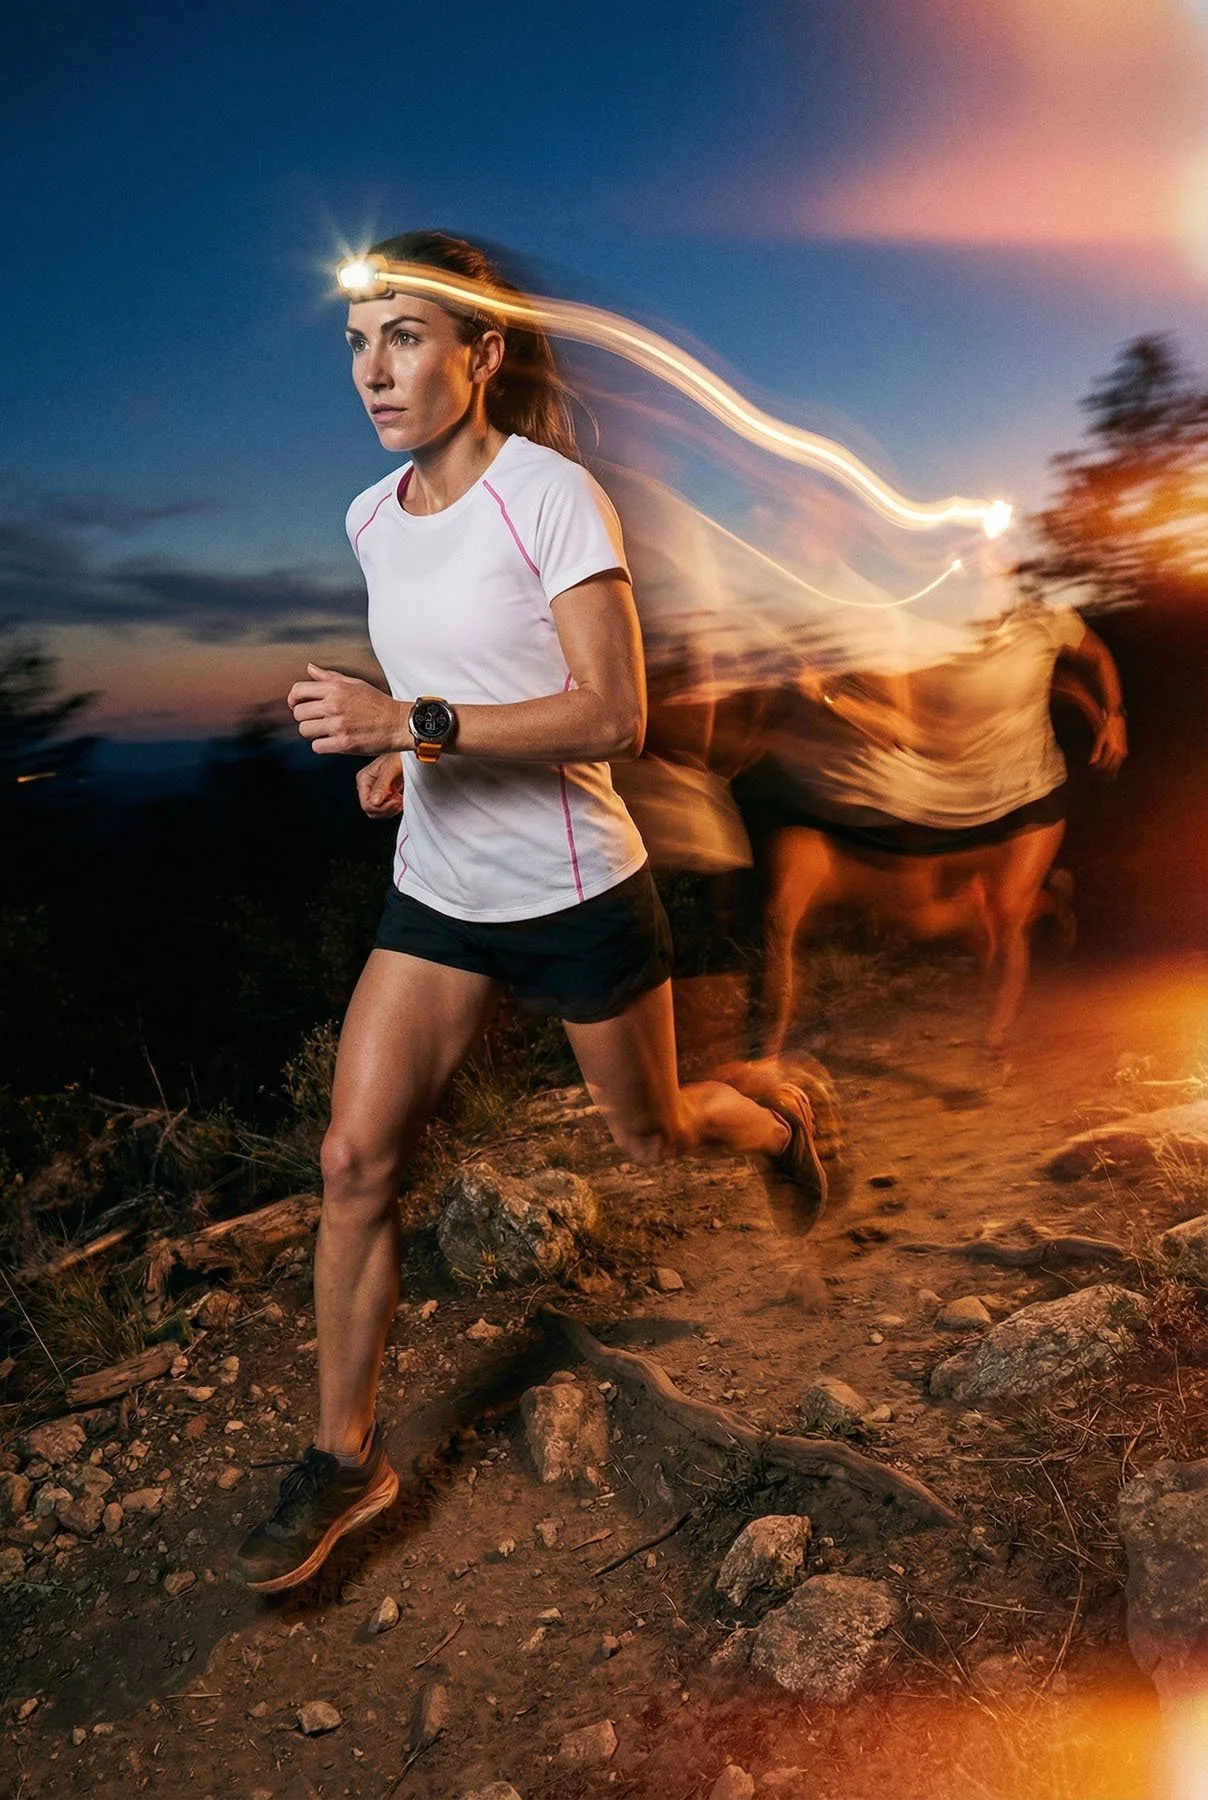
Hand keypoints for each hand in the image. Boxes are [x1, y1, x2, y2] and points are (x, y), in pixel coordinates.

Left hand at [287, 663, 406, 755]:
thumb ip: (330, 677)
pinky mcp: (343, 743)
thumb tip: (310, 668)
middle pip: (298, 713)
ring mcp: (338, 725)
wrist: (398, 723)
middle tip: (317, 721)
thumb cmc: (378, 703)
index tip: (296, 705)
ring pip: (305, 730)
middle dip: (305, 718)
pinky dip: (322, 746)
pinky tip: (333, 741)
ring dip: (313, 733)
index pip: (298, 690)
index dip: (293, 699)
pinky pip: (317, 746)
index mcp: (335, 688)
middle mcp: (334, 705)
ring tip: (326, 731)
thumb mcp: (355, 684)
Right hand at [356, 752, 404, 817]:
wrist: (409, 755)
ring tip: (399, 799)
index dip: (380, 807)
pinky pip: (386, 810)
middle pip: (371, 810)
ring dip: (391, 809)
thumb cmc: (398, 756)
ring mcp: (376, 792)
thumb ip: (382, 785)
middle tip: (398, 801)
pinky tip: (400, 799)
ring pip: (378, 812)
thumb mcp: (391, 769)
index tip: (394, 801)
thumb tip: (375, 801)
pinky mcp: (385, 796)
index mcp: (364, 779)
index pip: (366, 804)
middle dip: (386, 809)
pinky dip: (394, 808)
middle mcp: (368, 787)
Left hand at [1090, 712, 1127, 776]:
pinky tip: (1111, 768)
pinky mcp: (1124, 749)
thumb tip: (1092, 763)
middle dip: (1107, 774)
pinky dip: (1115, 765)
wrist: (1117, 718)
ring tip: (1106, 777)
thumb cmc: (1107, 727)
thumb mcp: (1100, 739)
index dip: (1099, 770)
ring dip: (1111, 771)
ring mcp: (1123, 751)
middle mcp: (1120, 752)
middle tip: (1102, 781)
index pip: (1105, 765)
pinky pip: (1119, 760)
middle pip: (1113, 767)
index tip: (1094, 774)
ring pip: (1117, 765)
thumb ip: (1097, 751)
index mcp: (1113, 750)